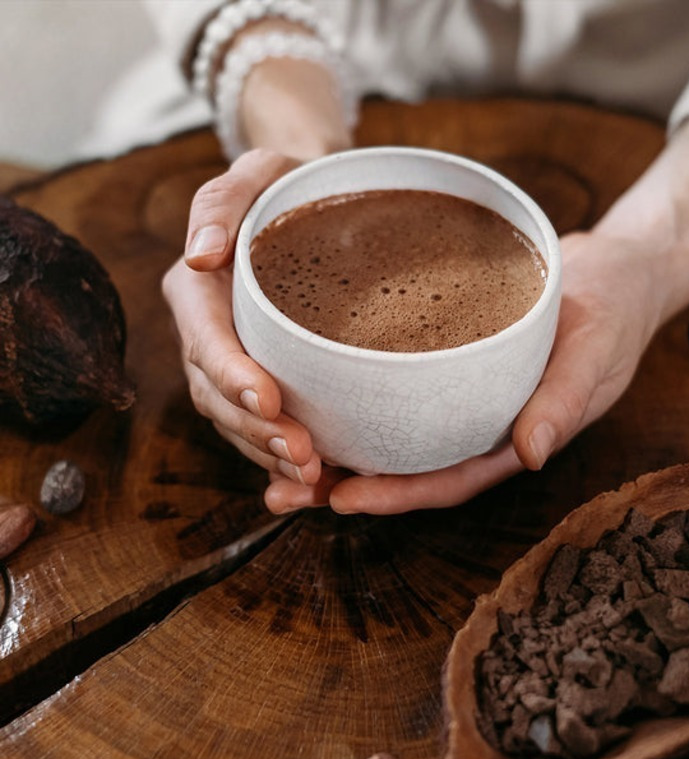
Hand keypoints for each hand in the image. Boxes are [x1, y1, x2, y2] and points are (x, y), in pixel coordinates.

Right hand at [162, 149, 321, 485]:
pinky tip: (317, 482)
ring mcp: (231, 364)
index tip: (269, 399)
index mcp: (198, 291)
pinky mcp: (260, 381)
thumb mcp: (257, 172)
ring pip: (238, 424)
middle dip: (257, 431)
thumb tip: (201, 255)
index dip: (231, 374)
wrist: (311, 209)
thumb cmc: (287, 186)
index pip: (206, 339)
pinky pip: (261, 429)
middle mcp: (207, 334)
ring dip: (270, 456)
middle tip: (305, 456)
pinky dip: (282, 460)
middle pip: (218, 396)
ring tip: (314, 479)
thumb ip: (221, 202)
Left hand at [265, 117, 688, 514]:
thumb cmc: (612, 313)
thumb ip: (565, 401)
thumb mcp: (596, 352)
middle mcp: (476, 423)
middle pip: (406, 465)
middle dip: (346, 484)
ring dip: (336, 445)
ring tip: (272, 450)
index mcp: (511, 437)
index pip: (448, 478)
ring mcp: (458, 394)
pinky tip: (308, 388)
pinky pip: (393, 383)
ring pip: (390, 431)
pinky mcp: (445, 360)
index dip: (398, 495)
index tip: (343, 499)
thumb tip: (532, 453)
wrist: (612, 272)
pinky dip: (352, 392)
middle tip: (283, 491)